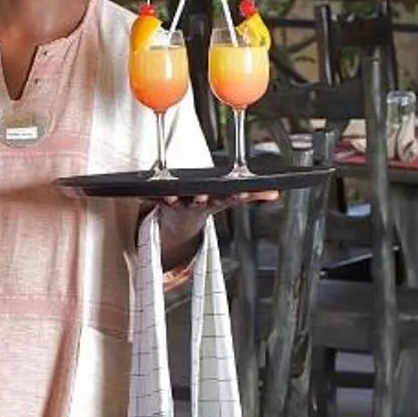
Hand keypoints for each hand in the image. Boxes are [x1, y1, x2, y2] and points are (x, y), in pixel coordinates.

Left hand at [150, 192, 276, 241]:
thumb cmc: (205, 204)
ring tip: (169, 196)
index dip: (234, 197)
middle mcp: (196, 204)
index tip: (240, 194)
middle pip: (200, 201)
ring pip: (175, 201)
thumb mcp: (227, 201)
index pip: (227, 199)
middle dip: (201, 199)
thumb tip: (275, 193)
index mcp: (214, 202)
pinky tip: (142, 193)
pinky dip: (148, 196)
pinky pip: (152, 198)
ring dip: (171, 199)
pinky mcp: (160, 202)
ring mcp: (178, 204)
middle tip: (203, 196)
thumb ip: (251, 196)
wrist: (180, 223)